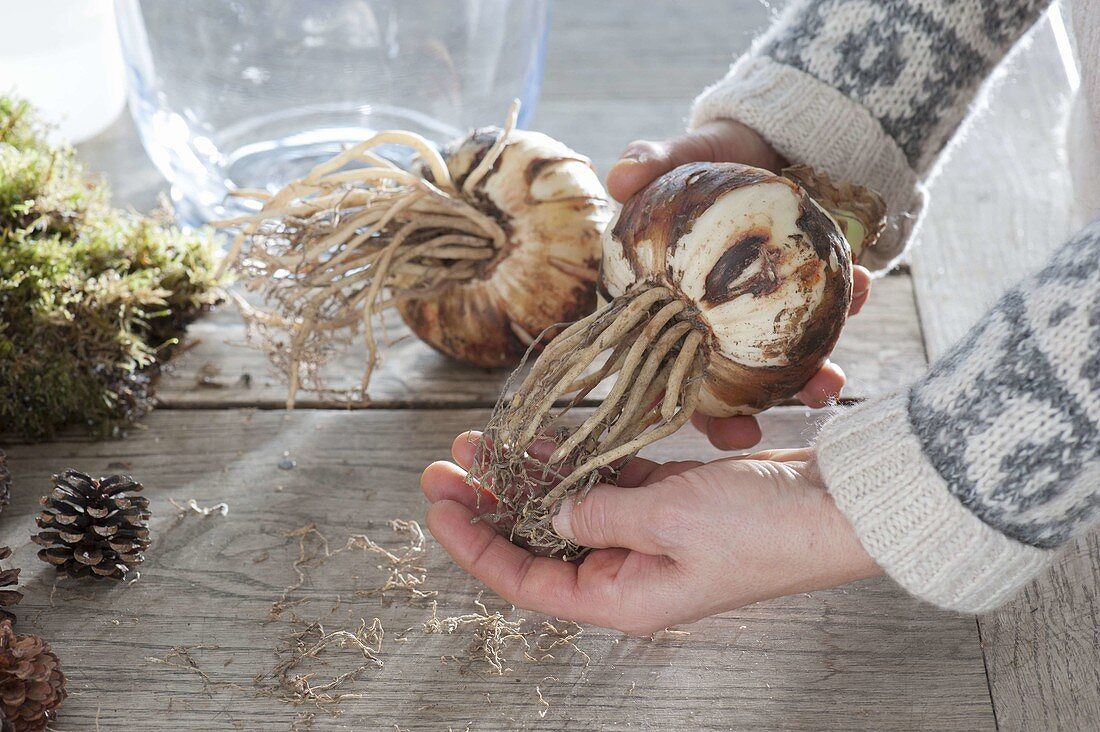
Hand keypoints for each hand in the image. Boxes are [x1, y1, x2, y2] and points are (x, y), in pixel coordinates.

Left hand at [421, 432, 880, 634]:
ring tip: (482, 441)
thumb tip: (554, 508)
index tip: (438, 507)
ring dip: (528, 472)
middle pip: (538, 540)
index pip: (526, 581)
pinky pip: (608, 480)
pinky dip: (577, 458)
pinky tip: (546, 435)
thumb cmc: (761, 529)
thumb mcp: (667, 520)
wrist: (835, 508)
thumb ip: (600, 512)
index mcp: (622, 598)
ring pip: (568, 504)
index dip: (475, 546)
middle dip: (491, 502)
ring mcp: (649, 536)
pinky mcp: (671, 502)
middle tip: (446, 465)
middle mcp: (628, 573)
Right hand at [606, 119, 872, 449]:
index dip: (681, 406)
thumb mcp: (682, 153)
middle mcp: (716, 319)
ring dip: (810, 377)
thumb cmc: (710, 156)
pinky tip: (858, 286)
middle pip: (724, 383)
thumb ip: (651, 161)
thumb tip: (619, 178)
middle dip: (749, 416)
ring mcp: (765, 312)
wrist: (768, 140)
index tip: (711, 431)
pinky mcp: (808, 291)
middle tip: (757, 438)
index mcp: (671, 304)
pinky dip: (845, 300)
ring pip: (783, 360)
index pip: (666, 363)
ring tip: (830, 383)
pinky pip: (828, 307)